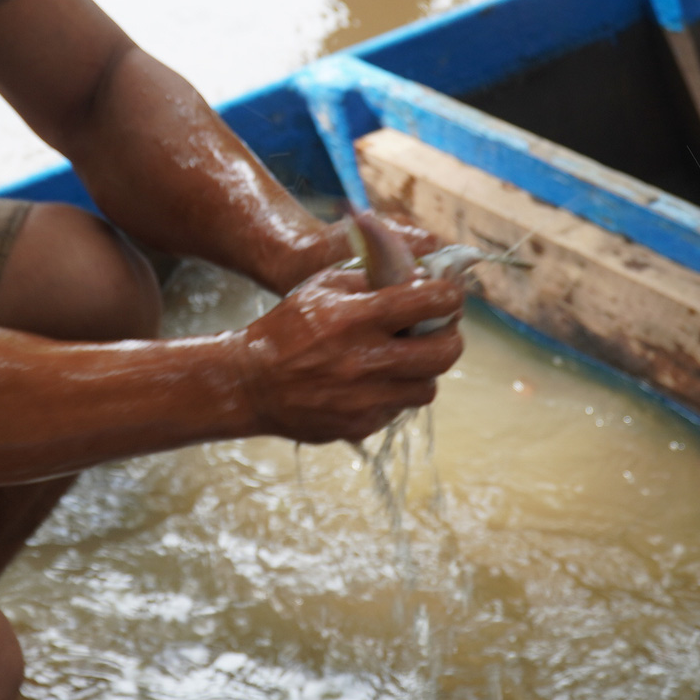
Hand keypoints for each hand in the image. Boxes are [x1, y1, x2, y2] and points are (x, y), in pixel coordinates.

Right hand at [233, 267, 464, 443]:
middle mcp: (366, 360)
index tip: (447, 296)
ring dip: (423, 372)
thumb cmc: (287, 328)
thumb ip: (369, 277)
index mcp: (358, 317)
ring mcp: (365, 398)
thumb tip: (417, 275)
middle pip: (445, 352)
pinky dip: (394, 395)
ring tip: (405, 361)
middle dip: (450, 338)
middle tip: (439, 332)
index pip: (430, 302)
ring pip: (428, 388)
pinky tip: (373, 383)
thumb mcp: (322, 286)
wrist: (250, 383)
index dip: (449, 296)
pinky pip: (398, 410)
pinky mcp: (361, 425)